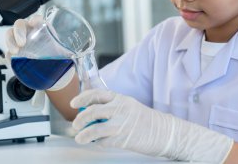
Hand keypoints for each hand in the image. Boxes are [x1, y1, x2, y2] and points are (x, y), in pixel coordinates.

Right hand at [5, 15, 74, 90]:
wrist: (51, 70)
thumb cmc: (57, 57)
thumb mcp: (62, 53)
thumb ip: (66, 53)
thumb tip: (73, 57)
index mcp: (41, 28)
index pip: (37, 19)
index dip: (35, 19)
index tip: (35, 23)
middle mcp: (29, 32)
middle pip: (20, 24)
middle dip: (19, 31)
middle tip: (22, 43)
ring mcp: (20, 41)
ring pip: (10, 34)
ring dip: (10, 41)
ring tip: (15, 51)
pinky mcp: (14, 53)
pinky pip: (7, 50)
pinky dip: (8, 54)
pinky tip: (11, 59)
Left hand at [70, 89, 233, 162]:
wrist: (164, 132)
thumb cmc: (145, 119)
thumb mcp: (128, 106)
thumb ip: (110, 107)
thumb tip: (90, 112)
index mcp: (120, 98)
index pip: (97, 94)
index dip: (82, 98)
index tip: (74, 104)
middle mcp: (120, 109)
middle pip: (93, 111)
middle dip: (80, 119)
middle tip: (76, 124)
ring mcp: (121, 124)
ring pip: (95, 128)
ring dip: (84, 134)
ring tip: (80, 137)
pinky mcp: (123, 139)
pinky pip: (103, 141)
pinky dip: (97, 142)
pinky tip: (97, 142)